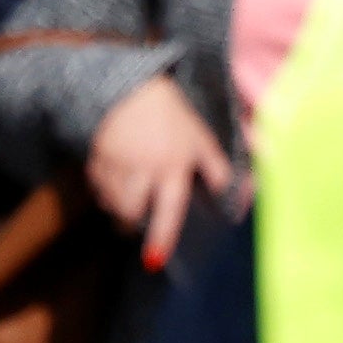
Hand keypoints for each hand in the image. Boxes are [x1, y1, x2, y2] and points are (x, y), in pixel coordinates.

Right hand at [86, 73, 240, 266]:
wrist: (129, 83)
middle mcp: (144, 167)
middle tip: (137, 223)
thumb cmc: (171, 113)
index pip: (169, 209)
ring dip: (119, 209)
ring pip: (113, 203)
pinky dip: (103, 193)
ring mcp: (117, 162)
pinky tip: (113, 186)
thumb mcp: (201, 136)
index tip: (155, 259)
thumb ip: (219, 167)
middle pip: (132, 211)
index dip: (162, 236)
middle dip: (133, 222)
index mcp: (172, 165)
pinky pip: (96, 188)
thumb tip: (246, 192)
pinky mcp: (96, 156)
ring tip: (127, 203)